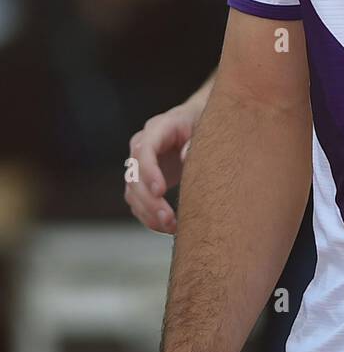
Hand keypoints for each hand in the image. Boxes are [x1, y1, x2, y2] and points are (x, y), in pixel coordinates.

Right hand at [124, 100, 200, 233]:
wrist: (197, 125)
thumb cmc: (202, 124)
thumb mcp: (204, 126)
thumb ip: (195, 140)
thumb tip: (186, 157)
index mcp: (158, 128)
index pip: (144, 149)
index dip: (149, 171)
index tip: (160, 191)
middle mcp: (142, 145)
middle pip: (134, 175)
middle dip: (149, 200)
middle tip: (168, 217)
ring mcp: (140, 164)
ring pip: (133, 192)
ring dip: (148, 213)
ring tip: (171, 226)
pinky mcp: (143, 181)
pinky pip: (138, 203)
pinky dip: (149, 218)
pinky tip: (166, 226)